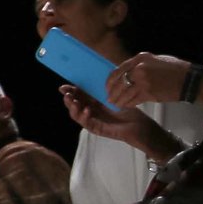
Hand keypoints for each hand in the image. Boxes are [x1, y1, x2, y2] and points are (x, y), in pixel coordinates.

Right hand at [60, 86, 180, 157]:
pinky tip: (86, 110)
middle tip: (67, 94)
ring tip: (73, 102)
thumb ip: (102, 87)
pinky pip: (86, 123)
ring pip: (76, 115)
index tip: (63, 86)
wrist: (139, 125)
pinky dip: (84, 116)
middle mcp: (90, 110)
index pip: (77, 95)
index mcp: (93, 101)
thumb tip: (91, 74)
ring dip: (72, 108)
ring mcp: (93, 120)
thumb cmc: (128, 109)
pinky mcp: (97, 129)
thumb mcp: (114, 94)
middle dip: (68, 99)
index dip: (69, 91)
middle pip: (74, 105)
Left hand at [105, 52, 195, 109]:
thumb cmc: (174, 68)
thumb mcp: (154, 60)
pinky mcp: (149, 93)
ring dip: (119, 100)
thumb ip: (139, 65)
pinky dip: (128, 104)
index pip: (118, 70)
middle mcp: (139, 68)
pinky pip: (133, 100)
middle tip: (109, 99)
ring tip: (116, 104)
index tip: (107, 87)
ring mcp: (143, 81)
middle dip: (112, 93)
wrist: (189, 79)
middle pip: (119, 83)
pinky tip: (126, 106)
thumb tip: (127, 73)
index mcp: (139, 58)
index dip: (110, 81)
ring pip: (124, 94)